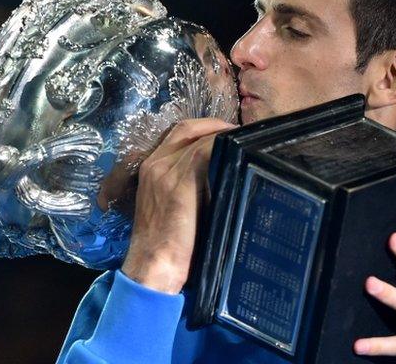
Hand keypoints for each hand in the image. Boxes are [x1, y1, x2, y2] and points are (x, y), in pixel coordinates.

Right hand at [120, 118, 235, 293]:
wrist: (151, 269)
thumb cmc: (167, 249)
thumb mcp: (175, 210)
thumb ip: (190, 191)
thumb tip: (222, 178)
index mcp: (150, 169)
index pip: (178, 134)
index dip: (204, 129)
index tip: (226, 134)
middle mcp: (154, 164)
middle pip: (187, 129)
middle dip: (216, 126)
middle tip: (241, 134)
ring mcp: (164, 172)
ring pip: (198, 139)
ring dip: (224, 137)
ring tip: (246, 144)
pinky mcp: (177, 184)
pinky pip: (203, 152)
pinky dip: (222, 148)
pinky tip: (239, 153)